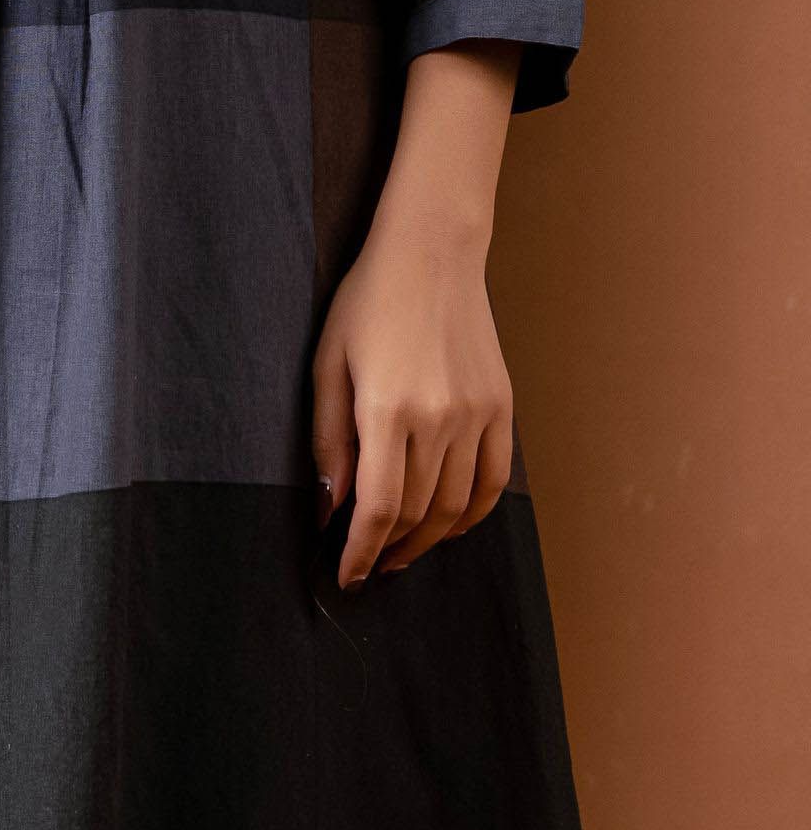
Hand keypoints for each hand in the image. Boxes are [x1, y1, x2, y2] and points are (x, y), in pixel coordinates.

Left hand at [310, 39, 520, 588]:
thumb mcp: (327, 365)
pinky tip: (450, 526)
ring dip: (428, 540)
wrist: (431, 254)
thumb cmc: (368, 302)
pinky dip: (472, 513)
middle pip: (417, 514)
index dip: (360, 552)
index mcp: (387, 410)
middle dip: (389, 549)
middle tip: (368, 564)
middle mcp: (438, 418)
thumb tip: (332, 508)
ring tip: (402, 551)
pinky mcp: (502, 406)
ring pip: (455, 505)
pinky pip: (493, 480)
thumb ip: (328, 441)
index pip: (377, 508)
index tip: (347, 575)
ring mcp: (476, 414)